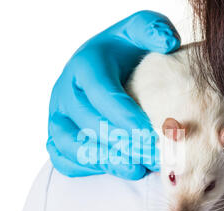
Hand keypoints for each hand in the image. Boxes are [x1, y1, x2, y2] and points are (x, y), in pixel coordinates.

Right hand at [47, 10, 179, 179]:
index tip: (151, 134)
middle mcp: (65, 90)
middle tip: (151, 157)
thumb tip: (167, 42)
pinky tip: (111, 168)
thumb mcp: (137, 31)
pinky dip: (83, 168)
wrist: (101, 67)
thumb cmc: (123, 53)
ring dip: (102, 159)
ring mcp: (57, 115)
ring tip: (135, 169)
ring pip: (69, 143)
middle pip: (86, 121)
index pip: (100, 92)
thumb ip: (151, 29)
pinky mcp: (56, 134)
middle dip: (120, 142)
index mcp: (84, 64)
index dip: (124, 115)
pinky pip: (60, 157)